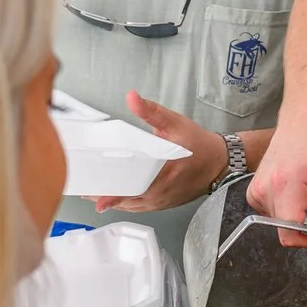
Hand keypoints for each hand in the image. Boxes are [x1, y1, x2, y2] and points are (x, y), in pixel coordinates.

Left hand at [88, 92, 221, 213]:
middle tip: (85, 190)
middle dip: (105, 196)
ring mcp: (162, 201)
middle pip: (128, 200)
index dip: (116, 196)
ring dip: (113, 202)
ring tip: (93, 194)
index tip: (99, 200)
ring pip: (132, 206)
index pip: (136, 188)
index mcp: (165, 173)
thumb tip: (132, 98)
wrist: (220, 163)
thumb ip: (152, 111)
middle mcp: (162, 192)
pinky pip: (140, 208)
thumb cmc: (200, 145)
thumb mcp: (176, 123)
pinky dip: (125, 204)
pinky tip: (114, 199)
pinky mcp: (163, 204)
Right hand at [250, 114, 306, 245]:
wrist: (306, 119)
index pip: (291, 232)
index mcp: (284, 184)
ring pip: (283, 224)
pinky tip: (302, 189)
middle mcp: (264, 189)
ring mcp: (256, 191)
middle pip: (289, 229)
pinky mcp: (255, 193)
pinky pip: (276, 215)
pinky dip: (293, 208)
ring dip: (304, 214)